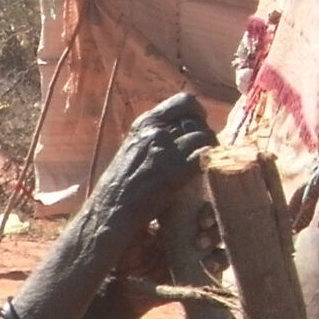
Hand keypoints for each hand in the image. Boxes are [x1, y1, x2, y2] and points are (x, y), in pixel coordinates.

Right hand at [74, 94, 211, 257]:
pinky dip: (211, 164)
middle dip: (207, 133)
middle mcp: (154, 132)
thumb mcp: (129, 154)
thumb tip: (177, 136)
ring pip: (205, 137)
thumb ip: (151, 141)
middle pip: (198, 120)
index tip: (201, 125)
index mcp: (143, 126)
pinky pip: (206, 157)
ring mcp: (165, 151)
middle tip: (209, 150)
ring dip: (213, 150)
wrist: (106, 216)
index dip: (199, 112)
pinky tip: (208, 176)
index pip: (184, 102)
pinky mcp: (175, 172)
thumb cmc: (115, 192)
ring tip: (210, 165)